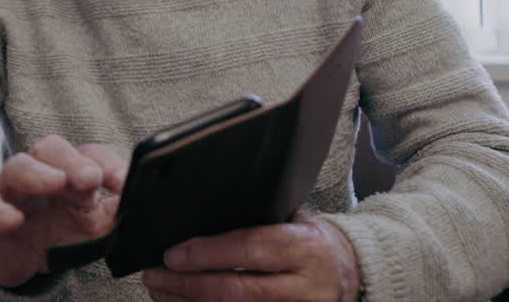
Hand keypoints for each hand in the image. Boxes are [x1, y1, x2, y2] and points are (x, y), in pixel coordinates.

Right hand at [0, 135, 124, 287]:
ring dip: (37, 174)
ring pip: (18, 167)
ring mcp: (14, 191)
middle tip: (90, 178)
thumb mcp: (95, 228)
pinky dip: (0, 211)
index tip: (123, 182)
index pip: (91, 155)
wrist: (20, 260)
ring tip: (55, 184)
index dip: (108, 164)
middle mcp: (43, 173)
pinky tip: (15, 220)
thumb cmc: (60, 234)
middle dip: (72, 160)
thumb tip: (143, 202)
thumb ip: (117, 215)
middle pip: (52, 149)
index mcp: (73, 173)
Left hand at [141, 211, 360, 301]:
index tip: (172, 255)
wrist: (354, 272)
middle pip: (237, 292)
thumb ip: (256, 220)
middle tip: (155, 276)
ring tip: (161, 292)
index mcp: (305, 248)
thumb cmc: (310, 242)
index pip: (250, 249)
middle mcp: (306, 287)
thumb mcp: (294, 220)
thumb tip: (197, 216)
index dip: (207, 253)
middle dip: (188, 285)